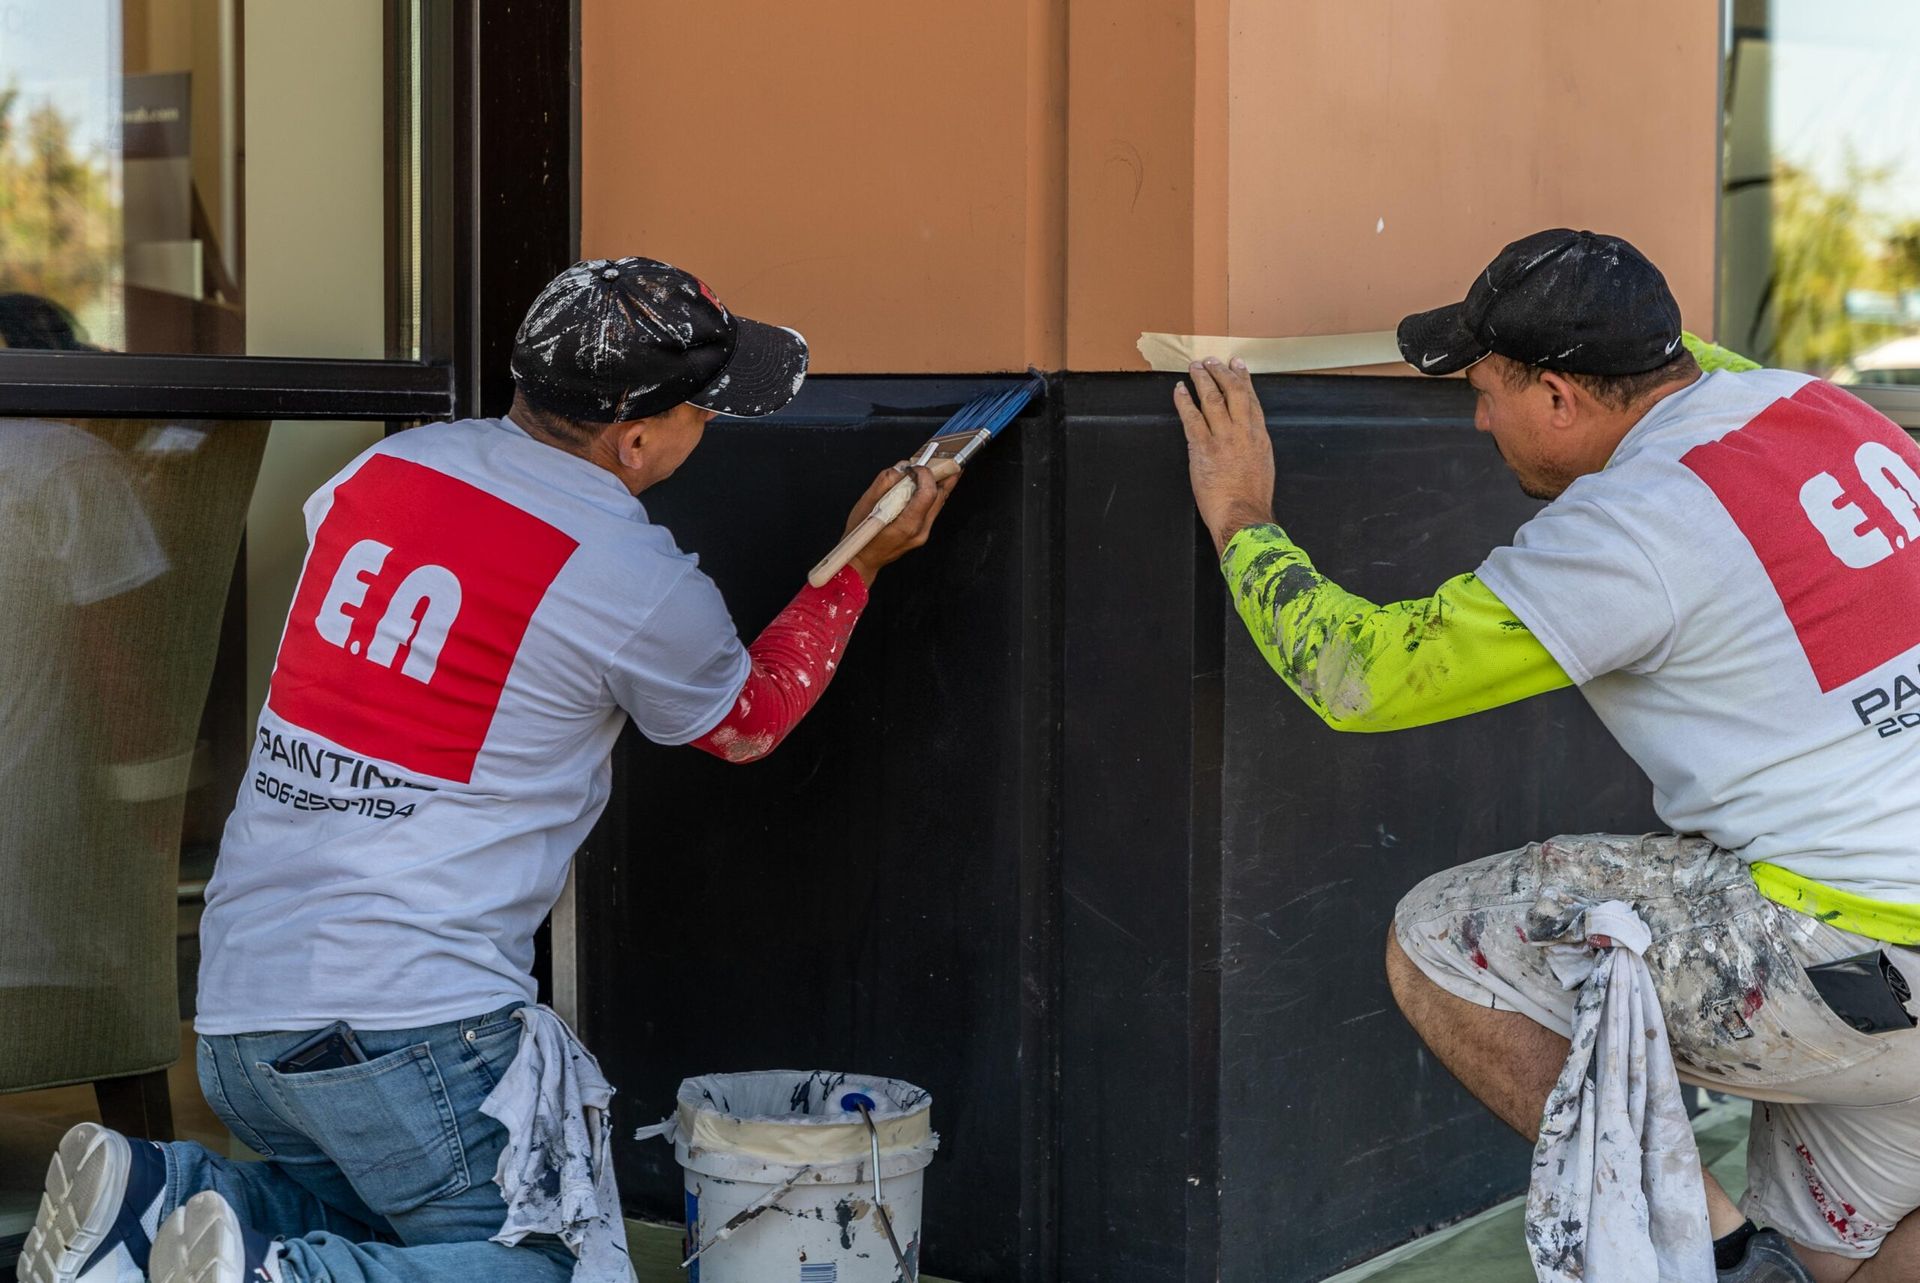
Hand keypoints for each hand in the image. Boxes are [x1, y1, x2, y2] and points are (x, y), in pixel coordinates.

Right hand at [844, 463, 958, 585]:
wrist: (861, 560)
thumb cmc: (860, 535)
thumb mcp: (865, 504)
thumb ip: (885, 482)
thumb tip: (901, 467)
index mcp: (907, 524)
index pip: (928, 493)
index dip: (925, 474)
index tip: (915, 467)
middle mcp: (920, 530)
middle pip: (940, 497)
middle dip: (942, 475)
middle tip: (944, 459)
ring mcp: (923, 534)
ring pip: (938, 503)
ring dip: (940, 484)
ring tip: (942, 467)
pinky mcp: (921, 533)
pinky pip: (932, 510)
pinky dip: (931, 495)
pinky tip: (928, 485)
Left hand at [1173, 357, 1275, 555]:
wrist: (1243, 515)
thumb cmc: (1252, 498)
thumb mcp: (1263, 466)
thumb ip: (1254, 447)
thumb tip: (1246, 438)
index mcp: (1260, 437)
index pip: (1252, 400)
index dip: (1244, 379)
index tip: (1238, 365)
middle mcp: (1243, 432)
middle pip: (1233, 392)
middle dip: (1222, 372)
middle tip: (1213, 360)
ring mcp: (1223, 438)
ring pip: (1212, 399)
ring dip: (1203, 380)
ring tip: (1195, 367)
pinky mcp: (1203, 448)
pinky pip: (1191, 418)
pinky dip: (1184, 401)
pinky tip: (1179, 390)